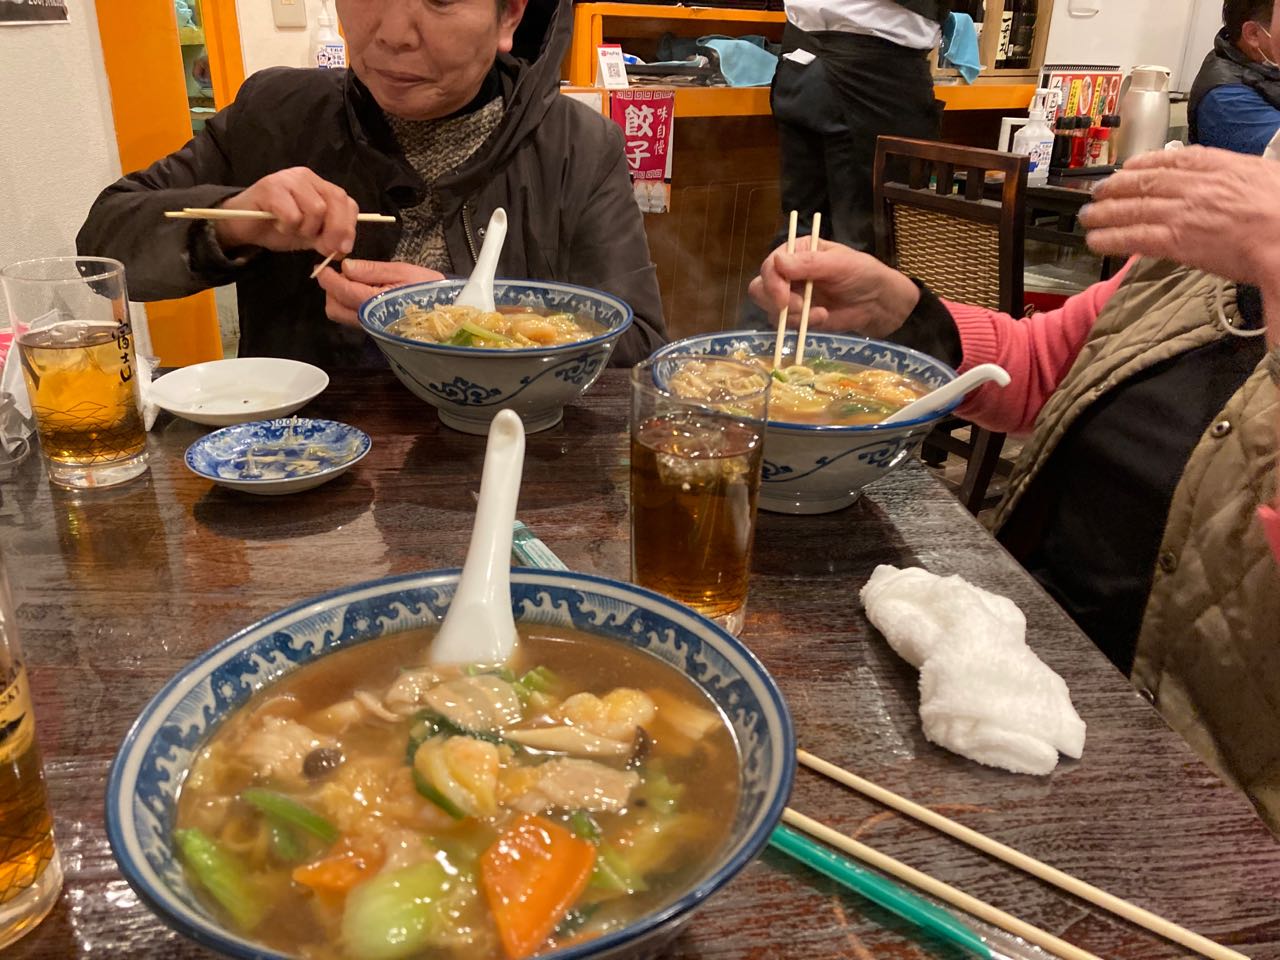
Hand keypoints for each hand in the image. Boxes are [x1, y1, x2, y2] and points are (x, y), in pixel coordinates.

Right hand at [215, 167, 357, 257]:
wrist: (243, 226)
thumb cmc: (277, 227)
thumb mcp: (310, 235)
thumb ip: (328, 238)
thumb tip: (343, 248)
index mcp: (320, 186)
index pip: (347, 202)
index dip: (349, 227)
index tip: (342, 248)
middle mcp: (306, 177)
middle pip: (336, 202)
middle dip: (334, 231)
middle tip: (321, 247)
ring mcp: (288, 179)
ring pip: (316, 209)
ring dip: (306, 229)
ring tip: (291, 229)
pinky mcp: (270, 188)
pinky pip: (293, 215)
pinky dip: (288, 227)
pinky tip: (278, 225)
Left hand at [316, 259, 445, 327]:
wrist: (448, 313)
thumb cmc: (429, 289)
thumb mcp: (404, 271)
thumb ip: (373, 270)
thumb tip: (346, 266)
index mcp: (377, 302)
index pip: (342, 290)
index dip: (328, 277)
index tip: (322, 266)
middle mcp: (370, 318)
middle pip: (334, 307)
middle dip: (330, 289)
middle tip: (339, 273)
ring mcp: (371, 326)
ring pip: (340, 315)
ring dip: (337, 297)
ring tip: (352, 282)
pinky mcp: (374, 329)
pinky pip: (351, 318)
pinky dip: (347, 304)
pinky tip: (360, 292)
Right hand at [749, 238, 920, 337]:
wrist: (878, 303)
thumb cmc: (862, 274)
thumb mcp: (839, 264)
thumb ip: (809, 263)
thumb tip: (778, 261)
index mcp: (797, 252)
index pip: (770, 265)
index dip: (771, 282)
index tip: (783, 298)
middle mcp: (789, 273)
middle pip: (760, 287)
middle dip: (774, 300)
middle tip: (795, 308)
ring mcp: (791, 296)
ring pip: (769, 308)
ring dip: (791, 315)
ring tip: (819, 314)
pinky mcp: (797, 316)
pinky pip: (785, 323)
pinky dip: (801, 324)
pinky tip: (822, 317)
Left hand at [1080, 146, 1279, 294]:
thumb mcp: (1268, 178)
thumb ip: (1241, 176)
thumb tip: (1233, 181)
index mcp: (1223, 166)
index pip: (1176, 157)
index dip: (1147, 161)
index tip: (1131, 165)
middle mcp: (1196, 185)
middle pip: (1146, 181)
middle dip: (1117, 186)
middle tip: (1098, 190)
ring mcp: (1183, 212)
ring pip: (1133, 208)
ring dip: (1105, 212)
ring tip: (1087, 215)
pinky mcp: (1176, 240)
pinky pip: (1134, 237)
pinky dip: (1111, 238)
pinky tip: (1096, 240)